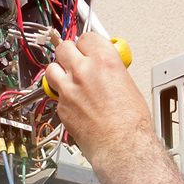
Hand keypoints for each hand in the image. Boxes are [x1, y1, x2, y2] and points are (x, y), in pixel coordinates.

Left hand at [45, 32, 152, 163]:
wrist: (122, 146)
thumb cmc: (131, 122)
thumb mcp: (128, 83)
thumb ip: (111, 70)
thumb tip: (106, 68)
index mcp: (104, 60)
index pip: (87, 37)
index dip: (87, 43)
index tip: (88, 47)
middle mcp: (83, 71)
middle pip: (64, 47)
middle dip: (70, 52)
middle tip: (77, 59)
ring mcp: (68, 88)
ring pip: (52, 68)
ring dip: (59, 70)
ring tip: (69, 78)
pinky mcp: (61, 106)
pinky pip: (55, 93)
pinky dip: (62, 94)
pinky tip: (74, 100)